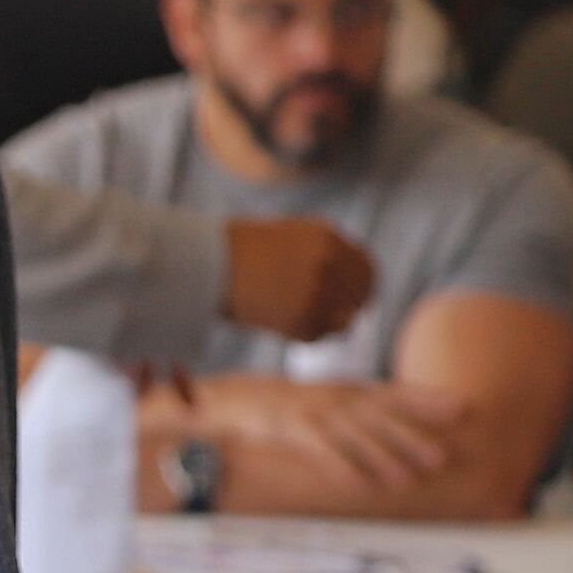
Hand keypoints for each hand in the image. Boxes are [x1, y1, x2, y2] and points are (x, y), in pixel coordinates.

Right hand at [192, 372, 459, 493]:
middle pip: (382, 416)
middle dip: (413, 436)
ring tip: (409, 481)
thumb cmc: (292, 406)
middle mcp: (337, 397)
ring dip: (385, 458)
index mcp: (350, 389)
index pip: (395, 392)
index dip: (429, 399)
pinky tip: (361, 486)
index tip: (463, 408)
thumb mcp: (332, 399)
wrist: (237, 399)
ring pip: (357, 436)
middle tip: (443, 457)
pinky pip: (323, 451)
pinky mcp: (292, 429)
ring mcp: (315, 412)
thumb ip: (364, 409)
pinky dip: (343, 467)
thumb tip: (406, 429)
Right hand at [219, 216, 377, 345]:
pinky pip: (317, 335)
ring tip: (291, 315)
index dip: (363, 289)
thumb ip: (329, 259)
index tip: (353, 301)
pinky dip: (303, 334)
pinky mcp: (303, 318)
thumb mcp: (294, 239)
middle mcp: (328, 261)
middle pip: (360, 298)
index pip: (367, 271)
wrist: (204, 265)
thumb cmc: (243, 253)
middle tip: (325, 316)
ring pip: (343, 321)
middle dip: (346, 309)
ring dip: (324, 324)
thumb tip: (359, 299)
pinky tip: (278, 322)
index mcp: (328, 237)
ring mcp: (317, 290)